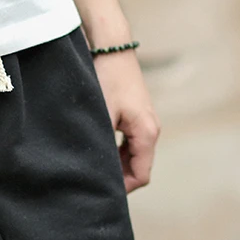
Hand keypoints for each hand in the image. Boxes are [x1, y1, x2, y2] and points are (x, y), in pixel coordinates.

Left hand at [93, 50, 160, 192]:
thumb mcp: (101, 116)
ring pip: (131, 156)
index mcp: (147, 133)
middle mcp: (150, 129)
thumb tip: (96, 173)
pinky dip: (114, 152)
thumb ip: (102, 146)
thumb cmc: (105, 78)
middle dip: (117, 179)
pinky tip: (94, 151)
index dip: (122, 189)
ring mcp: (143, 122)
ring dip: (114, 165)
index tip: (99, 192)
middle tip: (90, 184)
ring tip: (89, 169)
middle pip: (137, 168)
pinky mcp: (133, 115)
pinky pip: (127, 144)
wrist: (110, 47)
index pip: (141, 176)